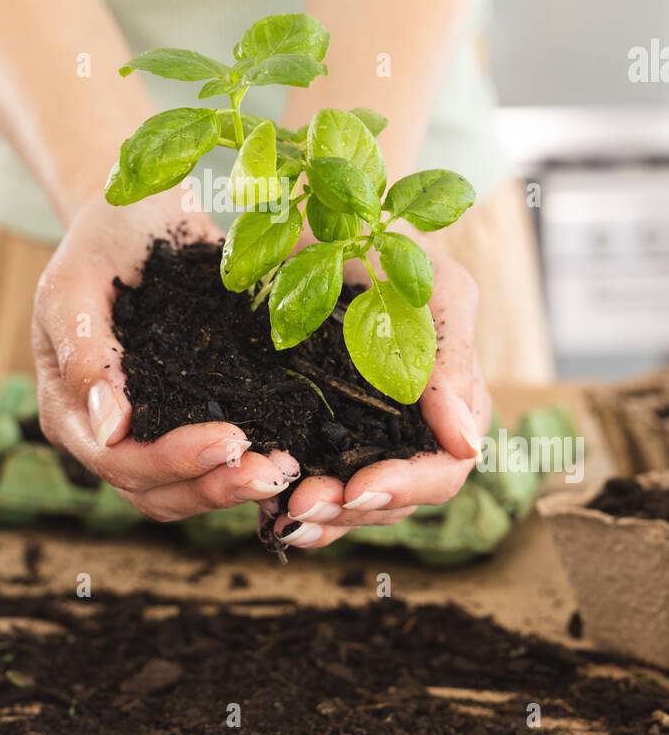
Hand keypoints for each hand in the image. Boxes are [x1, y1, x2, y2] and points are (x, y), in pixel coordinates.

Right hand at [32, 193, 299, 521]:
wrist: (139, 215)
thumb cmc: (99, 240)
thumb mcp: (76, 282)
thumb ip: (84, 352)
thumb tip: (108, 427)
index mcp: (68, 408)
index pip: (117, 459)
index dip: (173, 460)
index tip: (231, 439)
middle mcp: (107, 433)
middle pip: (153, 491)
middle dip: (214, 486)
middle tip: (274, 471)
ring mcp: (149, 430)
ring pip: (185, 490)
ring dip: (234, 488)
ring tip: (286, 471)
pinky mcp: (189, 417)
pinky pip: (213, 462)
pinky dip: (246, 465)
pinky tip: (290, 454)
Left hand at [271, 251, 489, 548]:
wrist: (329, 216)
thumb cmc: (394, 247)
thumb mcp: (434, 292)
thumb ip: (451, 363)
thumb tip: (465, 444)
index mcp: (453, 401)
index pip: (445, 469)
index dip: (406, 488)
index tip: (359, 489)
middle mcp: (414, 428)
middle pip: (398, 499)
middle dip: (353, 511)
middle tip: (302, 507)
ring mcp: (368, 432)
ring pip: (358, 503)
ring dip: (324, 518)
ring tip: (283, 517)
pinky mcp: (323, 430)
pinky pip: (319, 482)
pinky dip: (298, 505)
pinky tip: (269, 515)